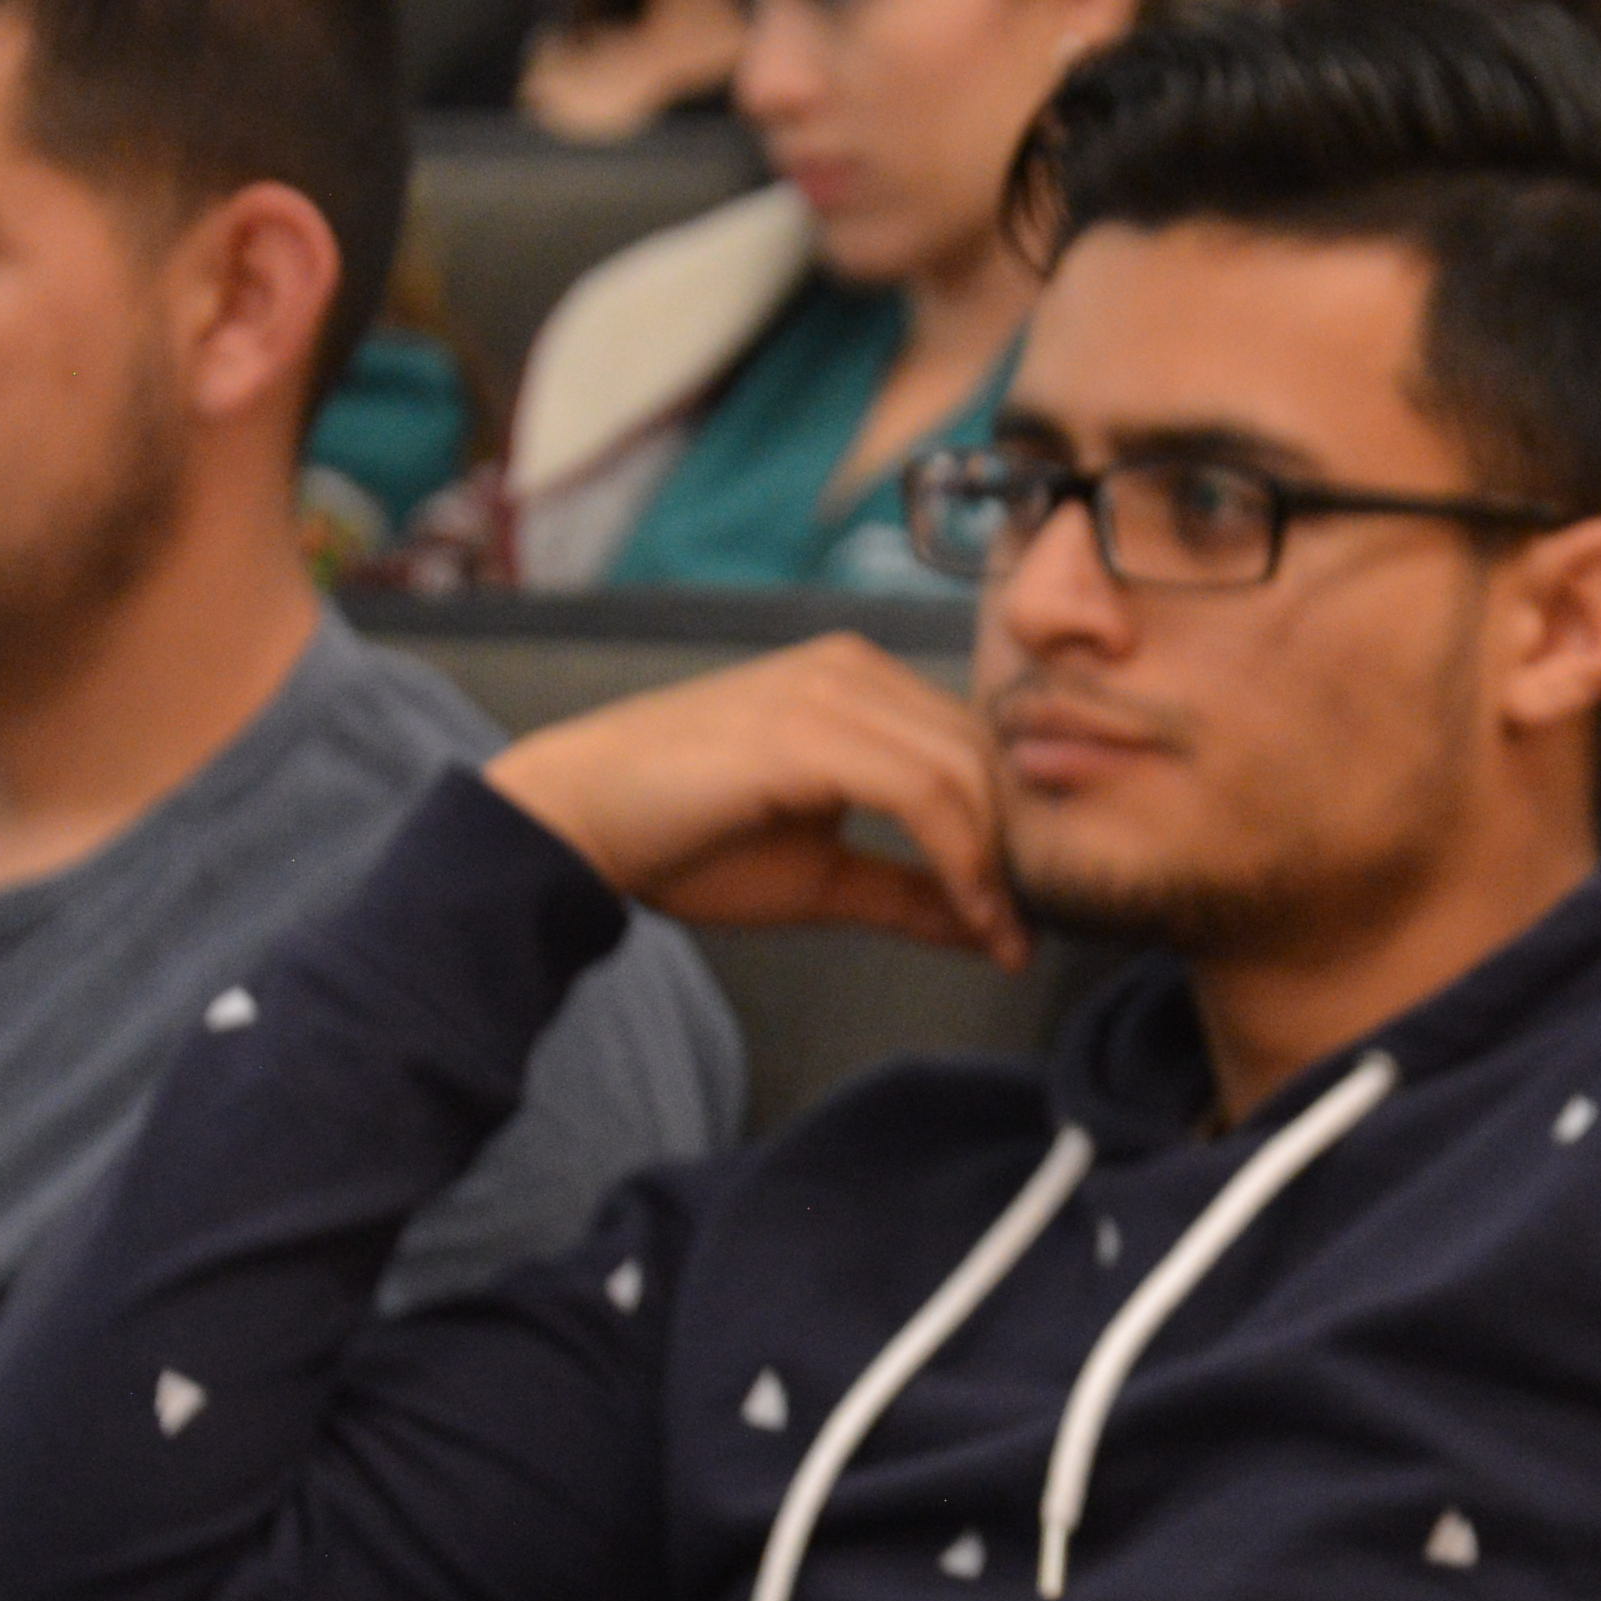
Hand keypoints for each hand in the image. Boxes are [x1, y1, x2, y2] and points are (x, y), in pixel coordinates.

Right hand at [477, 634, 1024, 960]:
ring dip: (996, 860)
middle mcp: (853, 667)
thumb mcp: (818, 875)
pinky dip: (962, 859)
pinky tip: (971, 915)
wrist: (576, 819)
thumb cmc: (683, 841)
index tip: (1022, 920)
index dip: (1012, 833)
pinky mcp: (807, 727)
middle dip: (1018, 846)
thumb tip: (991, 930)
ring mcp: (830, 689)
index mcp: (859, 682)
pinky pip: (923, 791)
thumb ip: (906, 892)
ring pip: (965, 770)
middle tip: (1025, 930)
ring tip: (999, 933)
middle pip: (985, 754)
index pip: (974, 747)